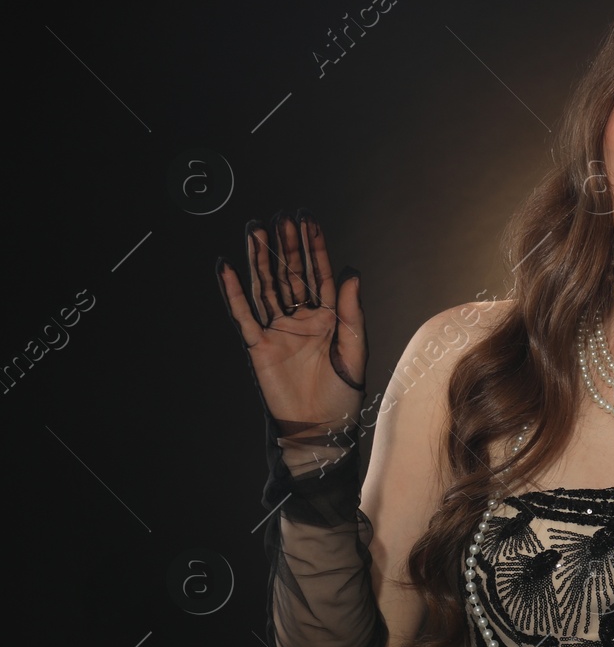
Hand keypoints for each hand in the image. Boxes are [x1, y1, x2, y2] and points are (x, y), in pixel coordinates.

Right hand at [215, 209, 366, 433]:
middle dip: (286, 246)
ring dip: (261, 260)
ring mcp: (278, 331)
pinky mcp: (259, 347)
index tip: (308, 221)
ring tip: (255, 230)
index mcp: (328, 318)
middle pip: (291, 275)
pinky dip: (233, 292)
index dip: (314, 248)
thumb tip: (351, 273)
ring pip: (267, 287)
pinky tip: (226, 268)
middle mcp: (301, 320)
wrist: (321, 429)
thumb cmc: (343, 395)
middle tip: (282, 216)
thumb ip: (350, 312)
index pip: (319, 275)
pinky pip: (244, 315)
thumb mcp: (354, 351)